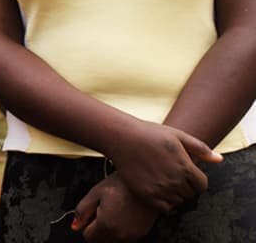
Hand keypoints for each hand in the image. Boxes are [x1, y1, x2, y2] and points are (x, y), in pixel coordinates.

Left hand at [73, 173, 158, 241]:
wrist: (148, 183)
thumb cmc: (123, 185)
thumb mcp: (96, 193)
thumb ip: (82, 211)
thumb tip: (75, 225)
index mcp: (107, 226)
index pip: (88, 237)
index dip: (86, 224)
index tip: (91, 213)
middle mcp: (121, 235)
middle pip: (100, 241)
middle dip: (97, 228)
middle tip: (102, 210)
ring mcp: (133, 236)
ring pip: (113, 240)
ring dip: (109, 230)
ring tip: (114, 210)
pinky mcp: (141, 233)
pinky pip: (125, 237)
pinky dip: (121, 229)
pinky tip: (123, 213)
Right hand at [105, 120, 219, 211]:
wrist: (121, 137)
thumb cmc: (150, 133)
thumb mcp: (177, 135)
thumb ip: (200, 149)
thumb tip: (220, 160)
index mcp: (185, 167)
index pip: (201, 185)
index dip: (196, 180)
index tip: (186, 172)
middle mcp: (175, 180)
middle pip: (190, 194)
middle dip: (185, 186)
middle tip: (171, 173)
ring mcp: (160, 189)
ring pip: (177, 201)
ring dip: (174, 193)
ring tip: (163, 179)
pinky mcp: (147, 195)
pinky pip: (164, 207)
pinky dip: (163, 201)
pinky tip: (156, 187)